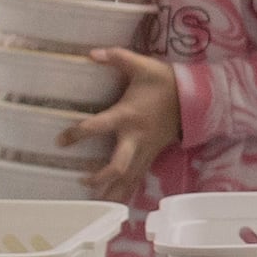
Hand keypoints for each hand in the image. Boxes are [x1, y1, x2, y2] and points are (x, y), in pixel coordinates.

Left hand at [60, 50, 184, 204]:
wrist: (195, 98)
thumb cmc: (165, 82)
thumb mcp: (141, 65)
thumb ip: (116, 57)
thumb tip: (90, 53)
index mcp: (128, 116)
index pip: (99, 126)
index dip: (78, 134)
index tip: (60, 141)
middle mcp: (136, 137)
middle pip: (118, 165)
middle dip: (101, 176)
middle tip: (82, 180)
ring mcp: (146, 149)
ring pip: (129, 178)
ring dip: (113, 192)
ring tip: (96, 204)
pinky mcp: (153, 155)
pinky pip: (138, 177)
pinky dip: (127, 190)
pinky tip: (115, 202)